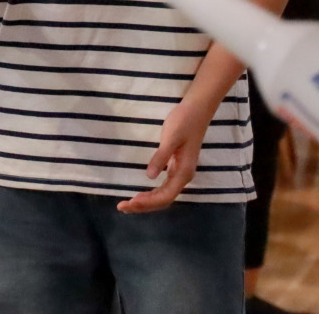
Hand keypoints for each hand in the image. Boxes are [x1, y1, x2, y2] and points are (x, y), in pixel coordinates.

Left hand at [120, 96, 213, 212]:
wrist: (197, 110)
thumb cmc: (184, 122)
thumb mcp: (171, 138)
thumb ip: (161, 157)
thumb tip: (149, 177)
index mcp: (183, 172)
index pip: (165, 196)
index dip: (148, 202)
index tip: (130, 202)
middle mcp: (183, 177)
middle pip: (163, 200)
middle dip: (144, 206)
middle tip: (121, 207)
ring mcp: (180, 173)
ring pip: (163, 195)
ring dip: (147, 202)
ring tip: (128, 204)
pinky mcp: (176, 167)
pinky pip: (164, 188)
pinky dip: (151, 194)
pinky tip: (141, 195)